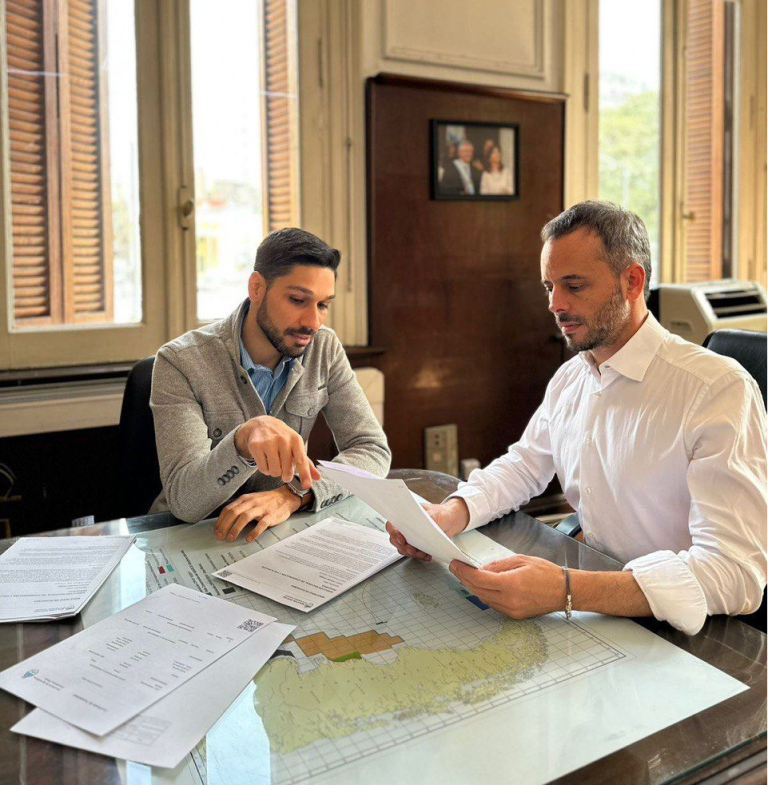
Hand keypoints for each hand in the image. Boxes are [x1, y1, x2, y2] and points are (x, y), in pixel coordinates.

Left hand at [214, 486, 302, 541]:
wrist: (286, 497)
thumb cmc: (267, 501)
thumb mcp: (252, 500)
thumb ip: (240, 507)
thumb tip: (226, 520)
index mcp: (245, 499)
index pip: (228, 509)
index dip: (220, 521)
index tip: (216, 530)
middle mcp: (252, 502)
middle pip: (234, 513)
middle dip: (225, 526)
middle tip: (220, 536)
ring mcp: (262, 509)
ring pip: (245, 517)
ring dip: (236, 528)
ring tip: (230, 538)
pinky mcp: (271, 516)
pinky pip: (261, 524)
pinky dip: (254, 532)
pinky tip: (248, 538)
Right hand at [235, 416, 320, 488]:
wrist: (261, 424)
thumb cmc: (282, 437)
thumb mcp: (296, 445)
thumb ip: (306, 462)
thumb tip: (318, 477)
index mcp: (296, 440)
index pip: (302, 460)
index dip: (305, 475)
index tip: (307, 486)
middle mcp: (283, 439)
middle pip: (287, 470)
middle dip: (286, 476)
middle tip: (284, 472)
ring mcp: (269, 442)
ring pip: (274, 471)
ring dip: (274, 472)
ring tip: (274, 463)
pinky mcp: (256, 446)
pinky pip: (263, 469)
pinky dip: (265, 469)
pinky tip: (265, 460)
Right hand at [385, 498, 469, 560]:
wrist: (451, 520)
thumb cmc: (441, 513)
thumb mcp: (434, 514)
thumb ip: (425, 520)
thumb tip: (418, 528)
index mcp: (405, 516)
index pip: (392, 525)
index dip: (394, 533)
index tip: (402, 540)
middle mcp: (405, 527)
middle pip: (395, 540)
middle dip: (403, 547)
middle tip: (413, 550)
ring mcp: (411, 537)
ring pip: (403, 548)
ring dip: (412, 553)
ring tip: (423, 553)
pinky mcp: (418, 545)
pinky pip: (413, 553)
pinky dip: (420, 556)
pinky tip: (427, 556)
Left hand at [449, 554, 565, 618]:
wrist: (564, 591)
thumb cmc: (546, 573)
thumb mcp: (520, 560)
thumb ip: (498, 565)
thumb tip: (480, 569)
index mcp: (511, 584)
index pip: (479, 579)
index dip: (464, 571)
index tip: (456, 564)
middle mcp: (510, 600)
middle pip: (478, 590)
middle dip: (465, 579)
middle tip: (456, 569)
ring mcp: (511, 610)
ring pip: (484, 599)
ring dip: (473, 587)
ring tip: (466, 575)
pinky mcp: (514, 615)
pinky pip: (493, 604)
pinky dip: (485, 594)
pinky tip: (482, 585)